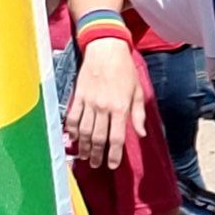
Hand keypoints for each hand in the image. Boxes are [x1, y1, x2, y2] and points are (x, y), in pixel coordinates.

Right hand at [65, 37, 145, 168]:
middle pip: (98, 138)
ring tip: (85, 156)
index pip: (116, 138)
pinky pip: (73, 118)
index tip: (111, 165)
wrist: (105, 49)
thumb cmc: (125, 70)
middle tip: (96, 164)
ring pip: (84, 131)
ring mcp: (89, 102)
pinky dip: (72, 130)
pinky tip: (74, 139)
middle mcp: (103, 107)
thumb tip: (141, 133)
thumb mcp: (138, 91)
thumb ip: (138, 114)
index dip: (113, 154)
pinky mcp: (78, 96)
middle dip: (97, 154)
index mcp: (120, 107)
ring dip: (84, 146)